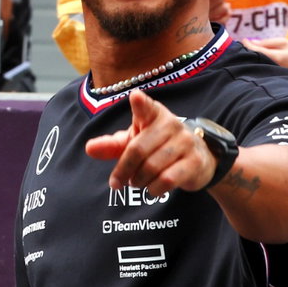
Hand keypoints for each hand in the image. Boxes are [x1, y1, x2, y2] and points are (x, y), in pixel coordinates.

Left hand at [84, 87, 217, 192]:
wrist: (199, 160)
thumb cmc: (158, 147)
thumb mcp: (134, 142)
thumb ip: (112, 145)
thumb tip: (89, 148)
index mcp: (154, 115)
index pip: (146, 108)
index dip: (140, 104)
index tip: (135, 97)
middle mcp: (172, 124)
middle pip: (137, 150)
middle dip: (123, 170)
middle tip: (117, 182)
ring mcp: (186, 143)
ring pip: (151, 167)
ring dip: (138, 181)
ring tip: (137, 182)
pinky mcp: (195, 162)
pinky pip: (168, 180)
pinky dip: (154, 189)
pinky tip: (152, 189)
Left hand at [242, 36, 287, 81]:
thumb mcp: (284, 43)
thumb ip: (267, 42)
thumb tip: (251, 42)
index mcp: (275, 57)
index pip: (255, 51)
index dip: (247, 45)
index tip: (243, 40)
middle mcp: (271, 68)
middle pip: (252, 60)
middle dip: (246, 53)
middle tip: (243, 46)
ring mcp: (270, 75)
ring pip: (255, 66)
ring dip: (250, 59)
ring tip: (248, 53)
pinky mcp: (270, 79)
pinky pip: (259, 70)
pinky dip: (255, 65)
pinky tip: (254, 61)